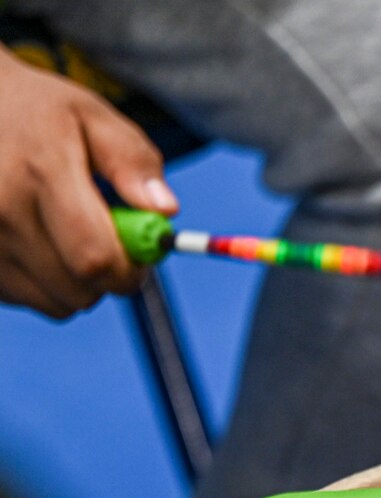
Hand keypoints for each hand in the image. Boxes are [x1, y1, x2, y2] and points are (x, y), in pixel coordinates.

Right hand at [0, 48, 176, 317]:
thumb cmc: (38, 111)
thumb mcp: (92, 116)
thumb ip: (133, 161)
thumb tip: (165, 210)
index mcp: (41, 171)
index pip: (95, 258)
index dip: (130, 271)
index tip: (143, 257)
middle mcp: (2, 209)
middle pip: (78, 290)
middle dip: (109, 278)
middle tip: (110, 244)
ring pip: (55, 303)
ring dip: (77, 284)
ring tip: (68, 236)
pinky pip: (25, 298)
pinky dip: (43, 283)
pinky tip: (36, 241)